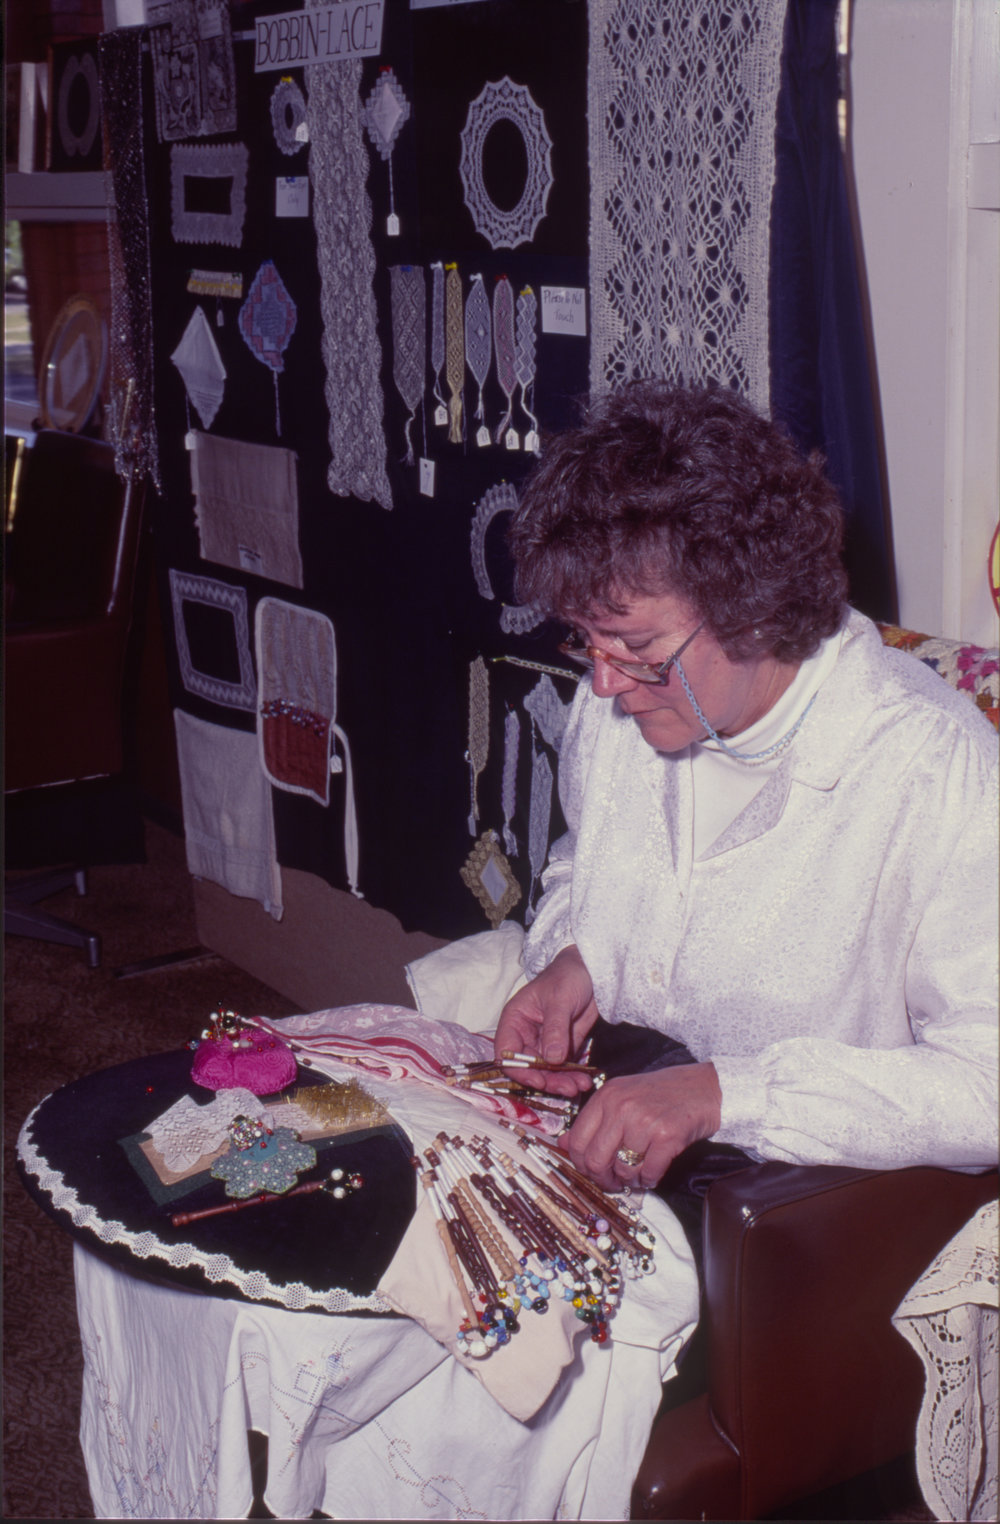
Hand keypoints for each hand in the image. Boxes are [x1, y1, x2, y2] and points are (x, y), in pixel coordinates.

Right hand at [493, 945, 598, 1097]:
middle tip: (568, 1088)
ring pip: (546, 1072)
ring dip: (562, 1082)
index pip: (507, 1052)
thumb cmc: (568, 976)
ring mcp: (544, 1044)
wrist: (592, 971)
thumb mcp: (560, 1000)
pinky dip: (573, 1076)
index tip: (539, 1080)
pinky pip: (564, 1068)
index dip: (519, 1069)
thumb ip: (555, 1029)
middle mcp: (526, 1035)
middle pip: (528, 1067)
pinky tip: (585, 1080)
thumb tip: (551, 1059)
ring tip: (580, 1086)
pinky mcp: (562, 1048)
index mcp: (515, 1020)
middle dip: (547, 1080)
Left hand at [563, 1063, 722, 1190]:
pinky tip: (653, 1174)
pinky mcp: (668, 1135)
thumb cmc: (661, 1094)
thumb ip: (594, 1120)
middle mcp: (621, 1107)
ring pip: (623, 1170)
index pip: (577, 1140)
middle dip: (603, 1179)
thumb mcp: (622, 1097)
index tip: (591, 1172)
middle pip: (595, 1160)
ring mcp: (645, 1121)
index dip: (581, 1164)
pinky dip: (650, 1180)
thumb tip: (563, 1144)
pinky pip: (650, 1172)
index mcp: (606, 1096)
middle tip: (613, 1183)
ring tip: (638, 1176)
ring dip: (630, 1181)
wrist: (705, 1087)